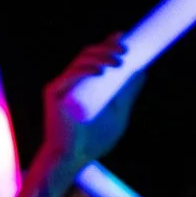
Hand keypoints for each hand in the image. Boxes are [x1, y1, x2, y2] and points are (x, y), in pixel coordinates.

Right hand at [40, 35, 141, 174]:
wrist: (73, 159)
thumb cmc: (93, 141)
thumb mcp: (119, 114)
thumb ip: (127, 93)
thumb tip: (142, 71)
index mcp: (86, 84)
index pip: (97, 57)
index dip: (109, 43)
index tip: (125, 37)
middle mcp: (72, 82)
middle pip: (89, 53)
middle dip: (107, 47)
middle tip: (125, 51)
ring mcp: (62, 86)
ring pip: (81, 60)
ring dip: (101, 56)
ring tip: (118, 63)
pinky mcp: (53, 93)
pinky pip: (71, 74)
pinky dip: (86, 70)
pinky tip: (101, 72)